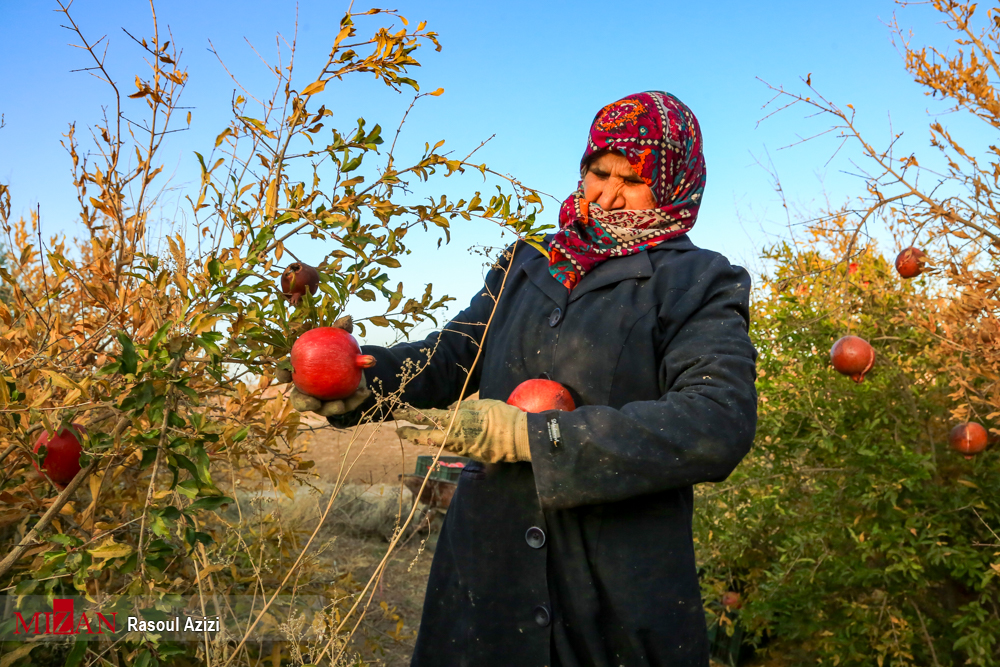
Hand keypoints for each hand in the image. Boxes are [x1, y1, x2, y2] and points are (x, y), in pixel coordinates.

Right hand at [274, 315, 371, 416]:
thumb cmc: (338, 350)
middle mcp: (308, 391)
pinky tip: (365, 392)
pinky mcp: (339, 407)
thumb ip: (341, 331)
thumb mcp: (339, 341)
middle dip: (304, 403)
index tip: (286, 374)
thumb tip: (347, 319)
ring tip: (340, 405)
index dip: (282, 374)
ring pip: (324, 410)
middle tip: (312, 401)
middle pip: (300, 401)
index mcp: (301, 374)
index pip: (286, 374)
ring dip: (331, 408)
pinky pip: (347, 405)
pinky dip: (356, 399)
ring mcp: (323, 402)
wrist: (353, 365)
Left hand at [393, 399, 529, 462]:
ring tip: (415, 433)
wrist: (516, 438)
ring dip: (425, 438)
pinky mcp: (467, 456)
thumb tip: (449, 408)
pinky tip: (442, 437)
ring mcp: (459, 449)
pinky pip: (450, 447)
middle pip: (423, 437)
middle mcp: (452, 437)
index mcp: (453, 421)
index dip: (409, 415)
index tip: (397, 413)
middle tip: (397, 430)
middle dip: (409, 433)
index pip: (425, 418)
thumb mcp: (479, 404)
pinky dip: (443, 441)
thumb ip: (461, 406)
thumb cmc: (500, 416)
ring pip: (436, 443)